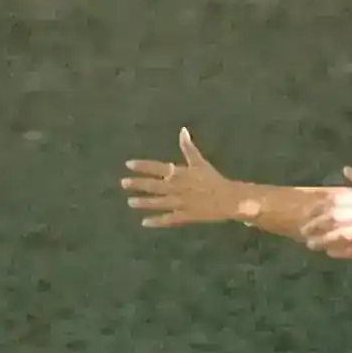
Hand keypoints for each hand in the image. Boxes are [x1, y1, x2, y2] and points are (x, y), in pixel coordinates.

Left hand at [120, 131, 249, 229]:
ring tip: (130, 202)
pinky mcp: (184, 216)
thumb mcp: (200, 162)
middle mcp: (176, 188)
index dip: (142, 166)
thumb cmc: (213, 179)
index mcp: (179, 173)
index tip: (128, 164)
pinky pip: (167, 219)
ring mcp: (179, 203)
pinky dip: (156, 221)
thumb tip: (182, 130)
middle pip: (153, 185)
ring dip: (143, 202)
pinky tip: (145, 222)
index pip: (156, 167)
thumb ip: (188, 147)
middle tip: (123, 183)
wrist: (229, 199)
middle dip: (137, 184)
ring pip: (157, 202)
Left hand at [297, 170, 351, 260]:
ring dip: (324, 240)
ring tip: (311, 244)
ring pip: (342, 236)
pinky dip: (342, 252)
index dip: (320, 207)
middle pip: (335, 219)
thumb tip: (345, 169)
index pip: (337, 201)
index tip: (308, 211)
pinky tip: (330, 253)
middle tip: (303, 229)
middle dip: (317, 224)